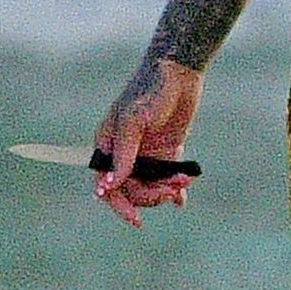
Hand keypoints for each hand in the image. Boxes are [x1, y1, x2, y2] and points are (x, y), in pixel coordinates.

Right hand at [93, 51, 204, 227]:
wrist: (179, 71)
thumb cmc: (150, 91)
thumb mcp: (134, 121)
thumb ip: (123, 154)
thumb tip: (109, 185)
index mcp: (108, 145)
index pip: (107, 184)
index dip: (118, 204)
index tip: (135, 218)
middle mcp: (125, 153)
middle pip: (132, 189)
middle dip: (151, 195)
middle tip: (172, 191)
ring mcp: (146, 153)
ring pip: (151, 185)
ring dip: (166, 190)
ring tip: (183, 183)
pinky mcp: (166, 150)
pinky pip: (166, 177)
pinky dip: (174, 189)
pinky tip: (183, 197)